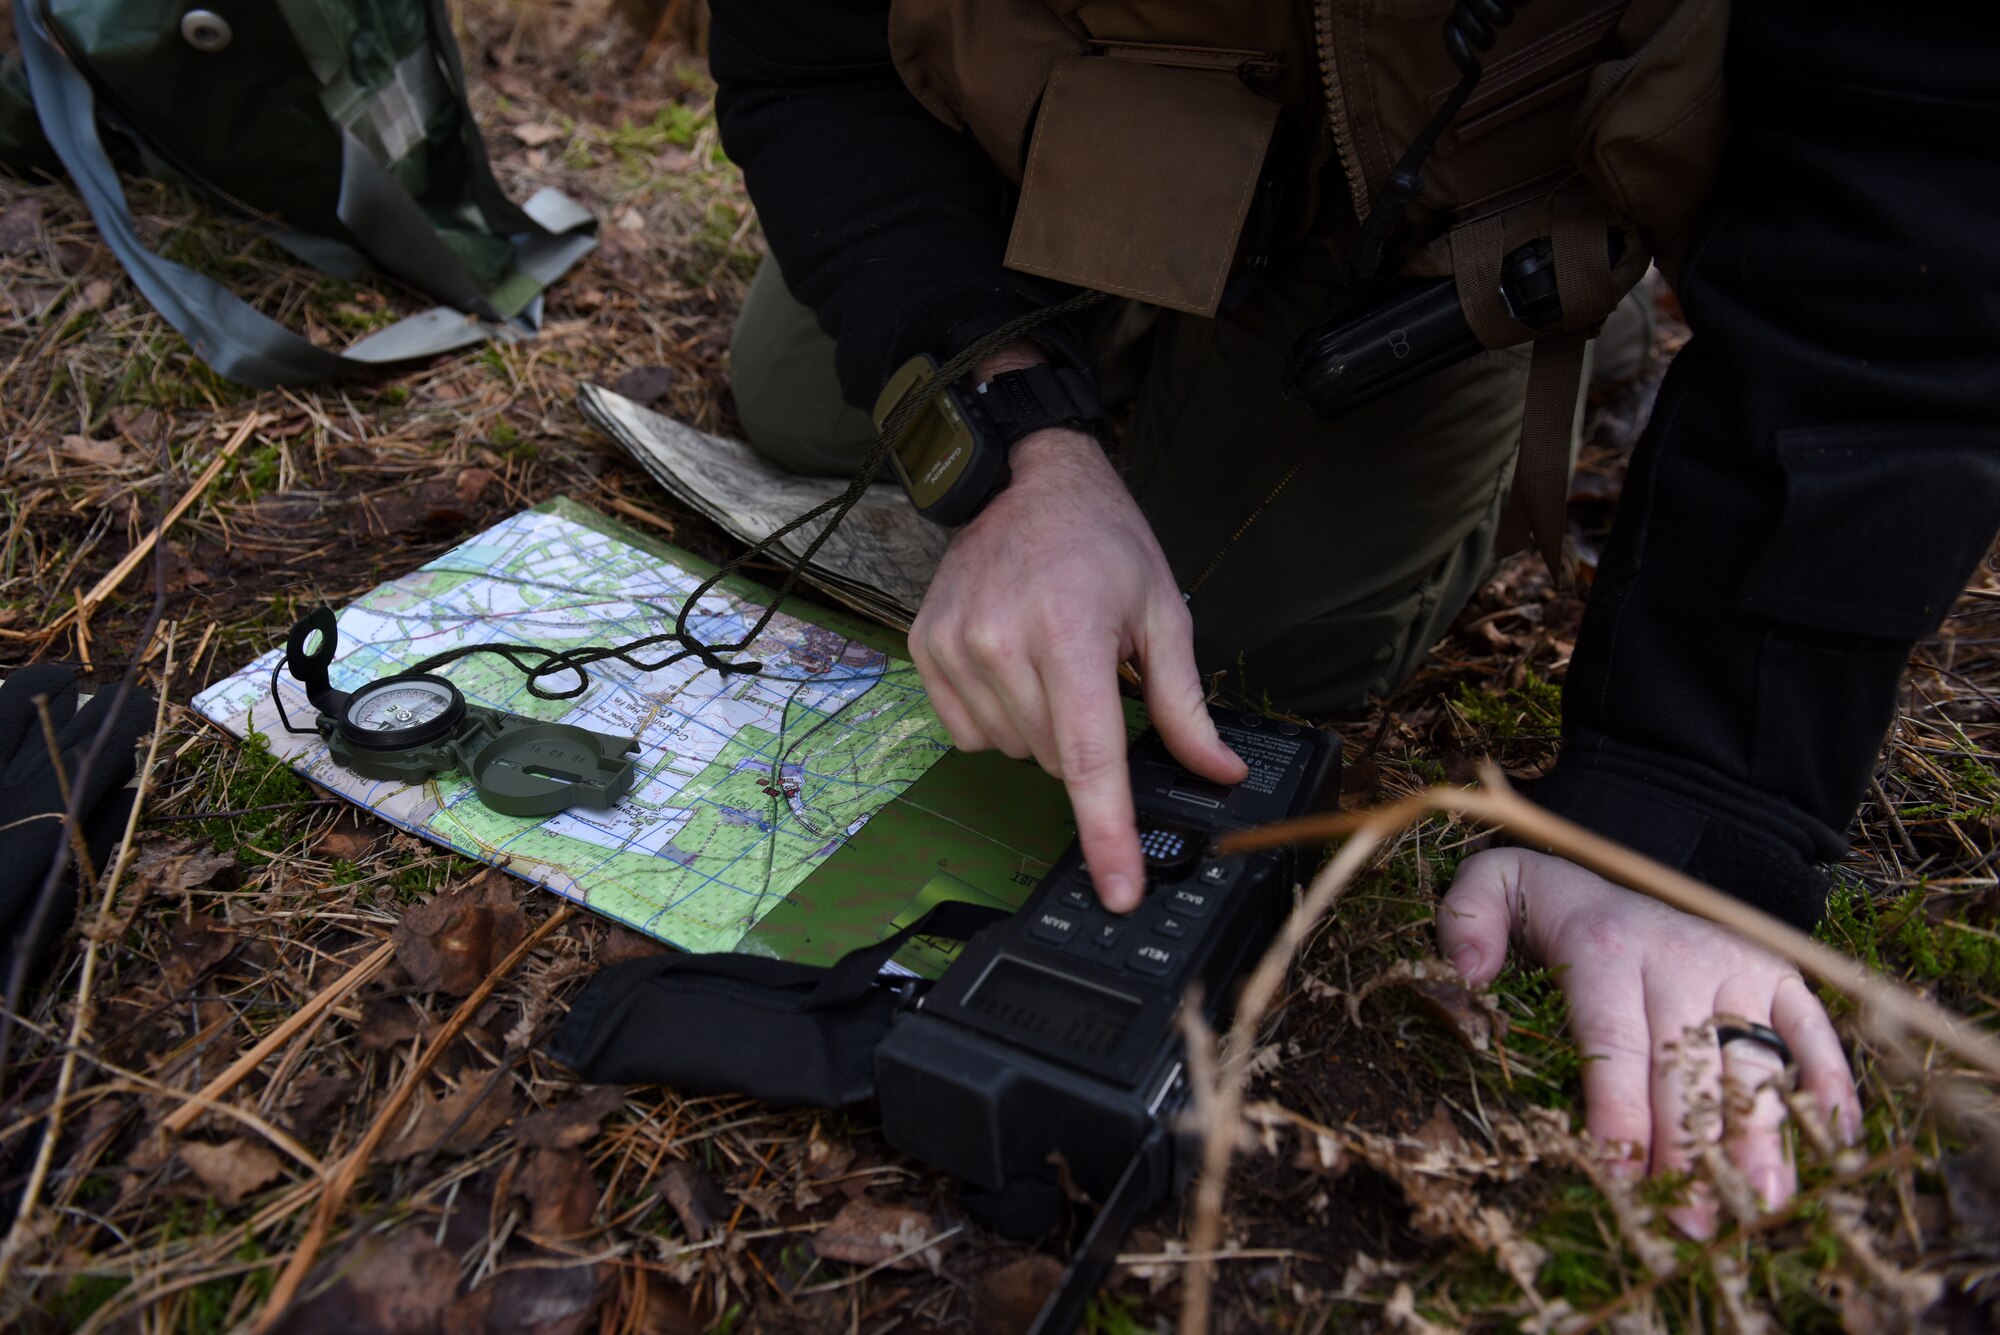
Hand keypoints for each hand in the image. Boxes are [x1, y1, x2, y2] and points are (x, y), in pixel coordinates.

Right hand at [909, 356, 1244, 911]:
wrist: (1025, 479)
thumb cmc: (1102, 540)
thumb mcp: (1162, 612)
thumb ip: (1184, 704)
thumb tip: (1219, 772)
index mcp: (1072, 636)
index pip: (1091, 759)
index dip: (1106, 834)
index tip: (1118, 890)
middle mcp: (1004, 645)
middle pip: (1057, 762)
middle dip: (1086, 743)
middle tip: (1093, 677)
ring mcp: (956, 648)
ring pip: (1014, 752)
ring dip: (1042, 730)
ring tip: (1051, 660)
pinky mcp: (926, 649)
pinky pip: (970, 732)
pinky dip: (1000, 716)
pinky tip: (1013, 665)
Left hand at [1437, 848, 1860, 1235]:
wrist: (1644, 844)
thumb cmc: (1561, 894)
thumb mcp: (1498, 881)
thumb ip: (1469, 920)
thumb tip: (1468, 975)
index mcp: (1605, 947)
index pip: (1614, 1037)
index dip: (1619, 1107)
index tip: (1620, 1171)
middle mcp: (1678, 958)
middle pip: (1686, 1067)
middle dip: (1688, 1148)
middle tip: (1688, 1218)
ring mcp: (1737, 967)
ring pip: (1753, 1061)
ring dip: (1760, 1136)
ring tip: (1760, 1203)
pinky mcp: (1779, 975)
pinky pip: (1812, 1031)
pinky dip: (1829, 1083)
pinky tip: (1831, 1142)